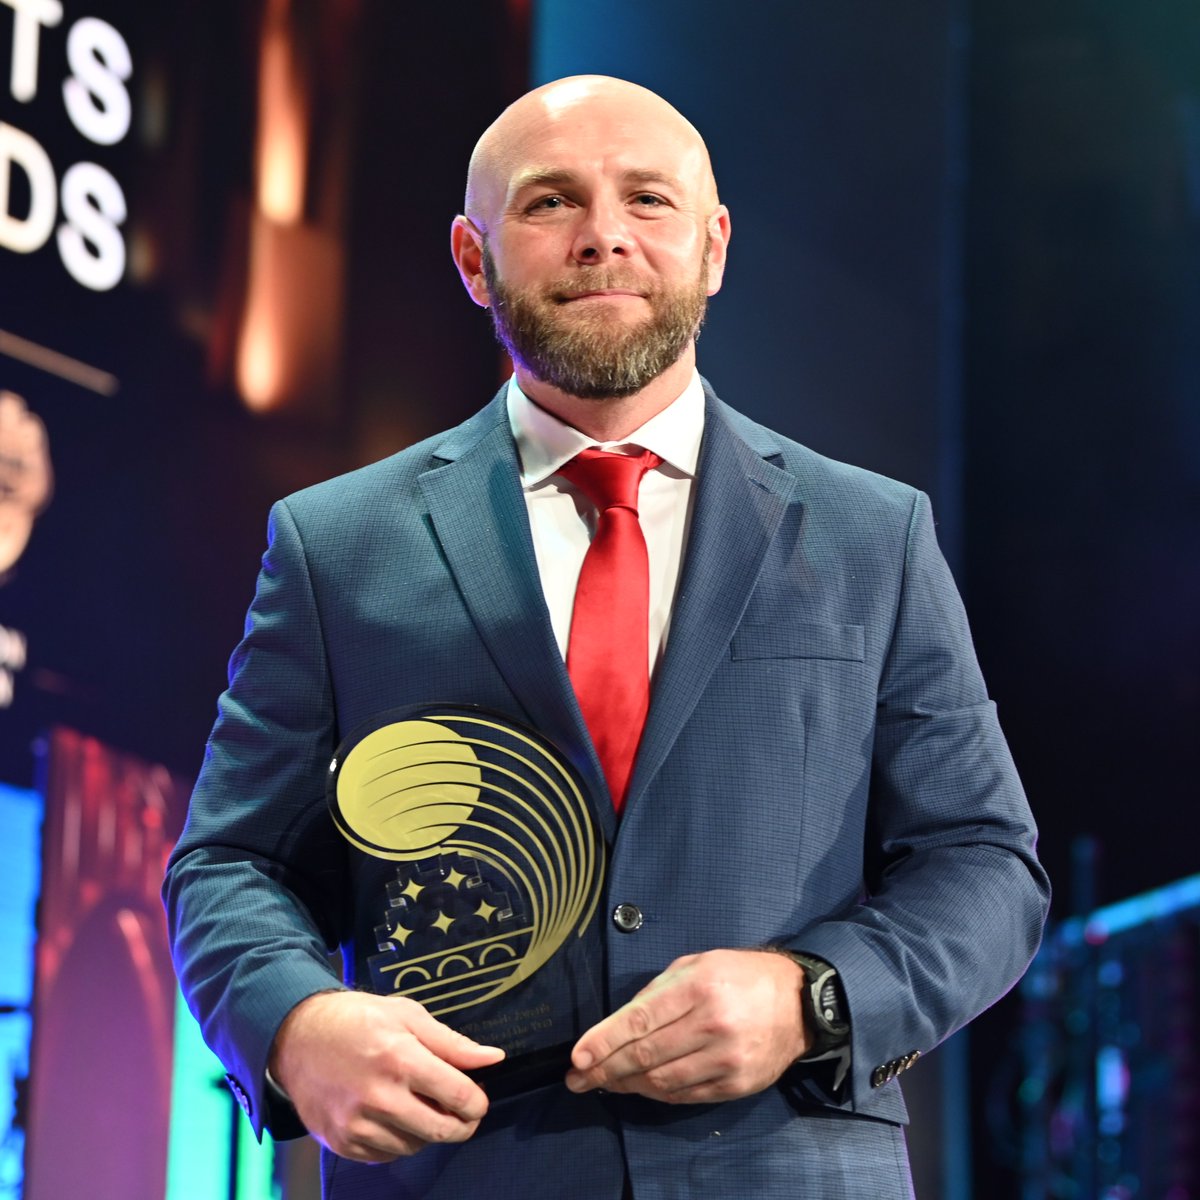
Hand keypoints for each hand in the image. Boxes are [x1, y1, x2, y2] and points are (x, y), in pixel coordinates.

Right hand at [268, 990, 504, 1161]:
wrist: (296, 1037)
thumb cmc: (356, 1020)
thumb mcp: (408, 1015)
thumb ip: (452, 1042)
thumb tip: (493, 1058)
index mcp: (401, 1059)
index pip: (459, 1096)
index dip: (477, 1101)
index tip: (478, 1098)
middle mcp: (380, 1097)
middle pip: (442, 1130)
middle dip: (463, 1124)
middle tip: (463, 1112)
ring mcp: (358, 1124)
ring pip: (416, 1145)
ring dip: (429, 1131)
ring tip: (423, 1106)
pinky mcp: (343, 1142)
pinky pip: (387, 1155)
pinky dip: (400, 1140)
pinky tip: (396, 1116)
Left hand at [565, 948, 805, 1103]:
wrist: (798, 1002)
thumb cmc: (739, 975)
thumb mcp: (696, 965)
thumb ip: (657, 992)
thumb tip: (619, 1024)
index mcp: (699, 987)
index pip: (639, 1021)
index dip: (603, 1042)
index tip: (576, 1058)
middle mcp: (712, 1025)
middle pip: (645, 1056)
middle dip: (605, 1069)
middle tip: (578, 1079)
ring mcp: (726, 1059)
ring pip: (662, 1082)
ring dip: (627, 1085)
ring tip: (604, 1082)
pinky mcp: (736, 1085)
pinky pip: (686, 1096)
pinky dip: (657, 1094)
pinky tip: (640, 1087)